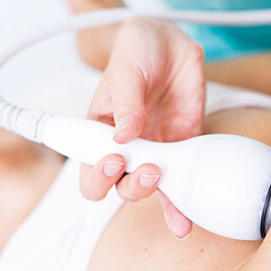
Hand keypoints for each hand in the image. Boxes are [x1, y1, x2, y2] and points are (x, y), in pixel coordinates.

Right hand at [80, 16, 205, 238]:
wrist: (170, 45)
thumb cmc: (137, 52)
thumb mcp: (127, 70)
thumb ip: (125, 102)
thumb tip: (123, 136)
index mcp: (99, 131)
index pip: (88, 166)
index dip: (97, 173)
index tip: (115, 159)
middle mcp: (122, 149)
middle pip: (115, 186)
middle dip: (127, 184)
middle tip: (146, 166)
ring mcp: (151, 153)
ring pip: (143, 190)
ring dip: (152, 194)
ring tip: (161, 175)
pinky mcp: (177, 153)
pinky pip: (175, 187)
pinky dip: (179, 208)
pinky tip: (183, 225)